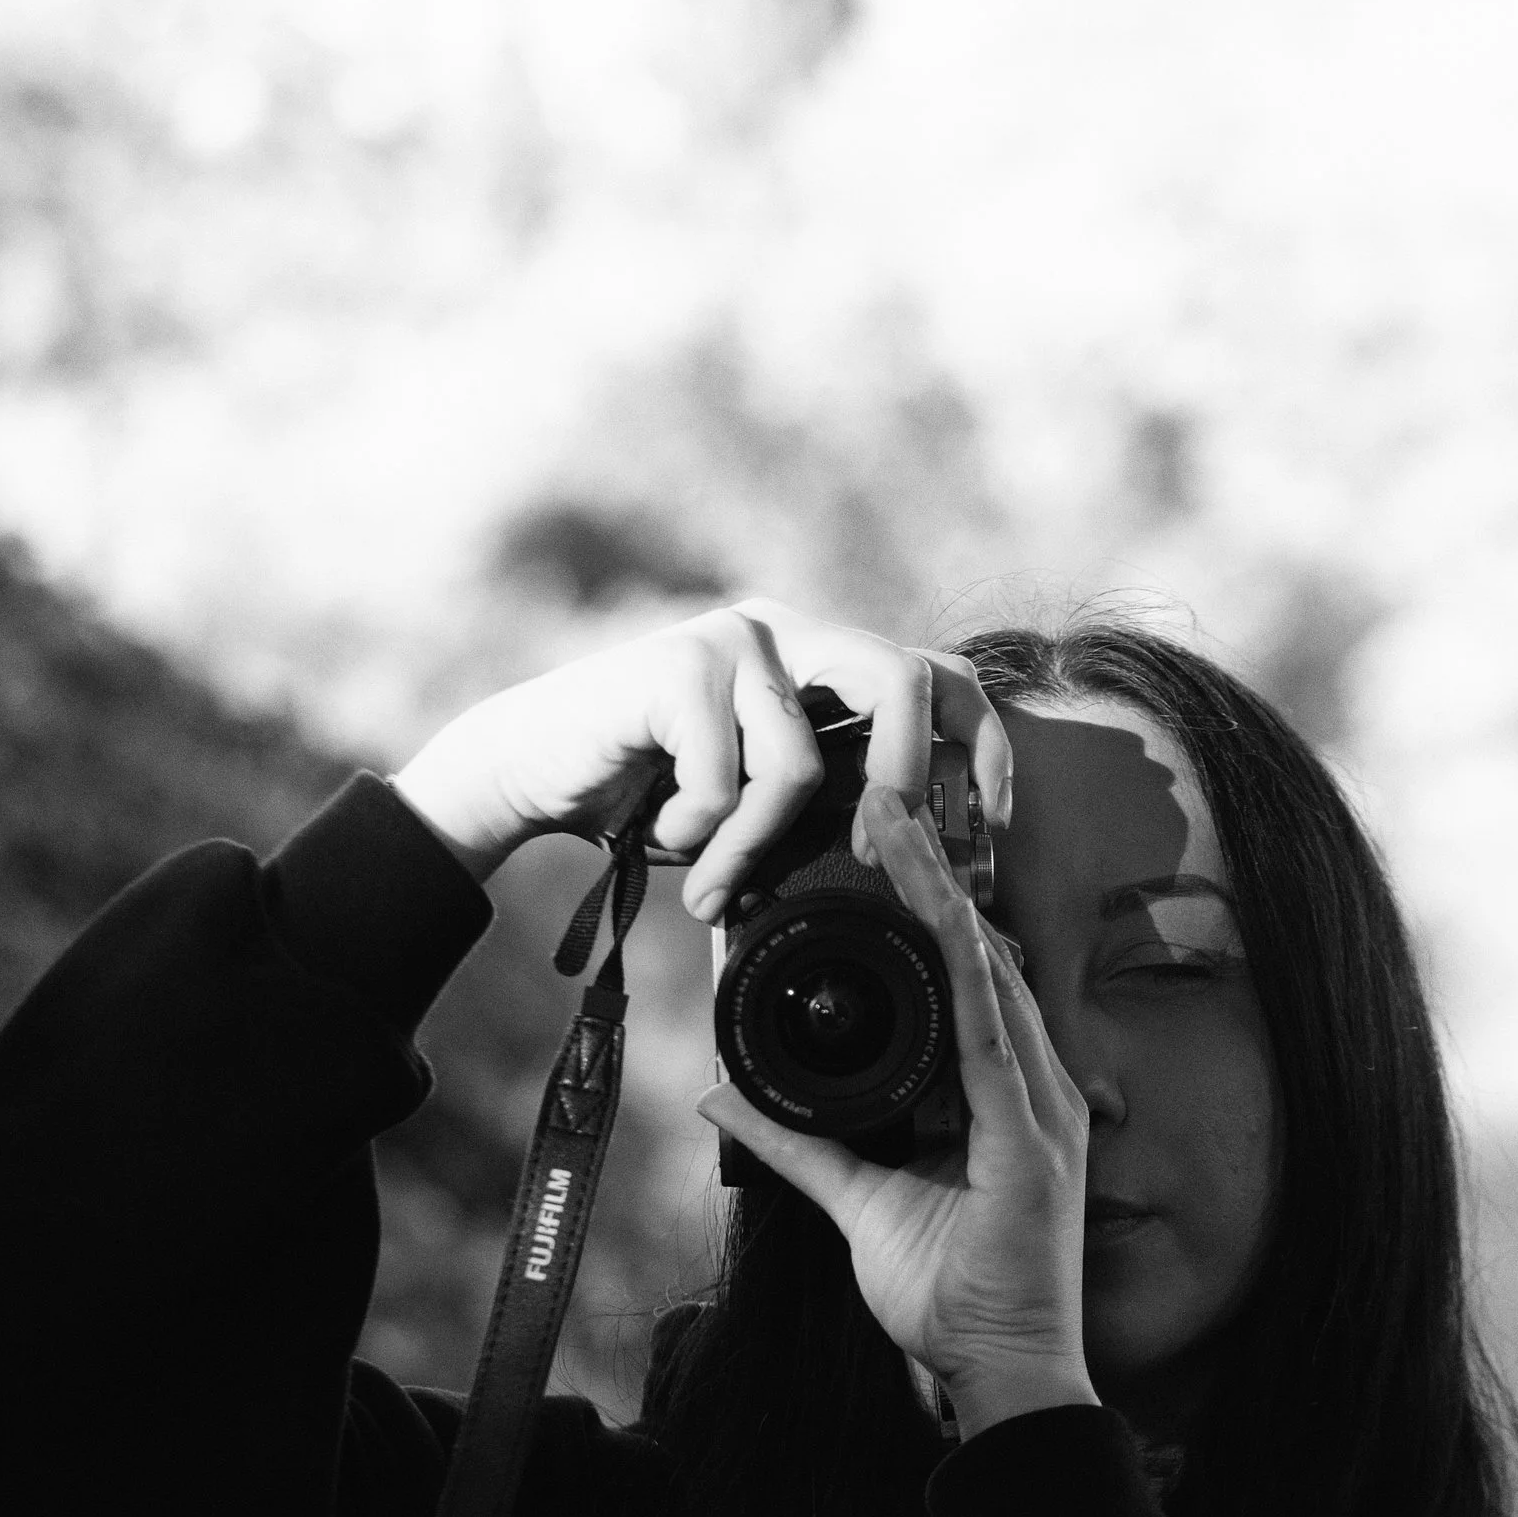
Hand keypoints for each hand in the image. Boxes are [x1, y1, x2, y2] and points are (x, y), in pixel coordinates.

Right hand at [387, 597, 1015, 904]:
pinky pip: (727, 778)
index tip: (991, 828)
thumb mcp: (756, 798)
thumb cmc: (649, 793)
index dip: (983, 747)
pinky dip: (698, 832)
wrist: (526, 771)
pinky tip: (659, 834)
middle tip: (870, 857)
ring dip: (753, 847)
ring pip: (799, 762)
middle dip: (904, 779)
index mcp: (820, 658)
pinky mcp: (677, 665)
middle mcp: (786, 632)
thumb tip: (925, 867)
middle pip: (901, 681)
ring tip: (709, 884)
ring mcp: (733, 640)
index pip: (937, 676)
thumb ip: (826, 801)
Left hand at [696, 781, 1100, 1435]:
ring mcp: (1043, 1107)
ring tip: (900, 821)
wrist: (1002, 1371)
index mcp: (1004, 1093)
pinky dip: (967, 969)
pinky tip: (943, 917)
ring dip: (944, 894)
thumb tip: (721, 1094)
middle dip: (933, 874)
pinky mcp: (1035, 1137)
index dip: (926, 907)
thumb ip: (797, 1142)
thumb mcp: (855, 1201)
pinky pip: (994, 1036)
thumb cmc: (953, 1296)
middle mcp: (1034, 1086)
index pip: (965, 977)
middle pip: (982, 954)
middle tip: (882, 796)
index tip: (876, 845)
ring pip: (989, 972)